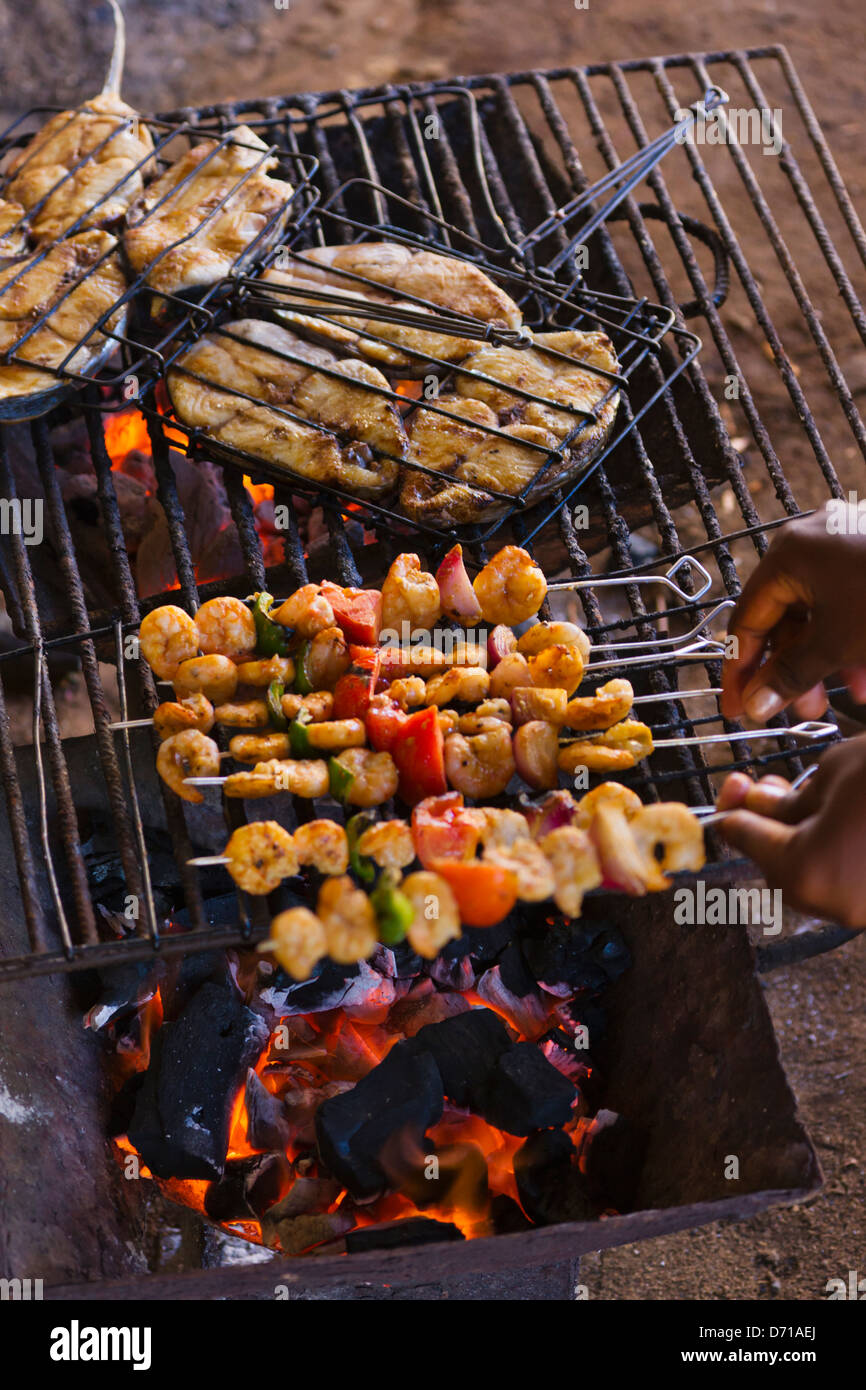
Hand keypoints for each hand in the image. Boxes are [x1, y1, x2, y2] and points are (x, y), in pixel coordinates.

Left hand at [717, 736, 865, 928]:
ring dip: (805, 843)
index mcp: (806, 871)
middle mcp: (833, 904)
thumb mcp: (832, 772)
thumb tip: (758, 808)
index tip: (735, 790)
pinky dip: (836, 855)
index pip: (748, 839)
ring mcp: (864, 910)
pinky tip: (842, 822)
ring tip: (813, 801)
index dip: (736, 810)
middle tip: (770, 793)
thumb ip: (783, 800)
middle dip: (771, 829)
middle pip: (780, 867)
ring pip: (815, 877)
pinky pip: (846, 881)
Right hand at [720, 505, 865, 722]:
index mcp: (788, 556)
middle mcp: (810, 544)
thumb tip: (755, 706)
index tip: (738, 710)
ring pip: (820, 615)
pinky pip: (847, 604)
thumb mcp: (838, 643)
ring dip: (829, 662)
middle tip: (800, 711)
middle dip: (795, 671)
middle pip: (784, 620)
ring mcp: (843, 547)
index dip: (741, 672)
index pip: (746, 621)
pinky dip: (852, 640)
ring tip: (848, 697)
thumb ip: (791, 676)